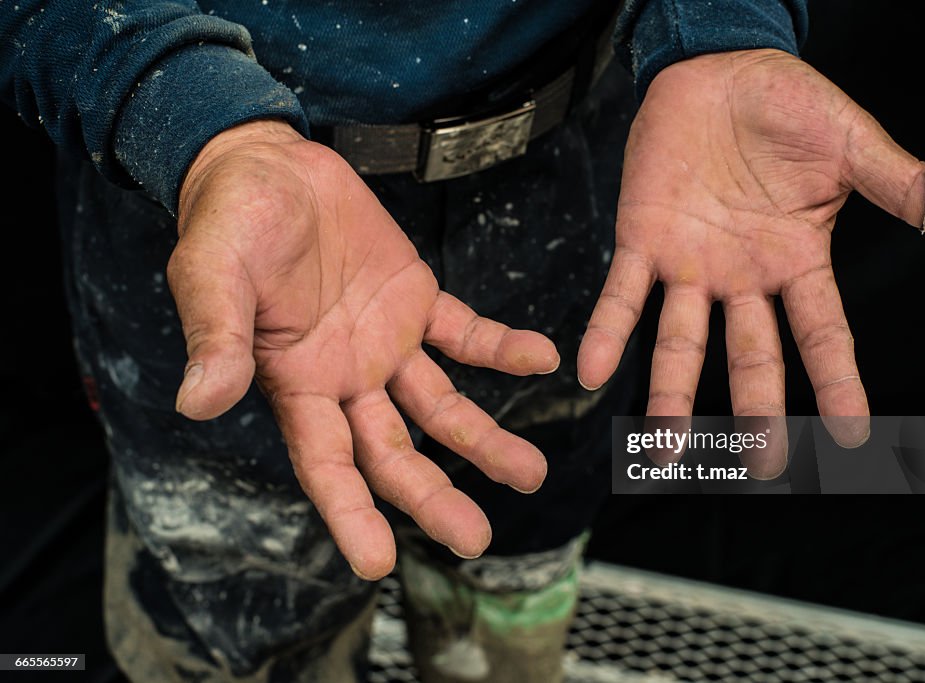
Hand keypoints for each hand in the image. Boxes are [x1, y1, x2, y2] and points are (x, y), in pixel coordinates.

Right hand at [169, 120, 557, 578]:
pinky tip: (541, 360)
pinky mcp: (416, 300)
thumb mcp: (212, 273)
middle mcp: (346, 377)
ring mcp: (386, 343)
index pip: (325, 463)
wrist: (269, 165)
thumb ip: (216, 337)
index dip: (350, 513)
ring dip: (484, 438)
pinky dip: (501, 348)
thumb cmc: (229, 220)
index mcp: (296, 382)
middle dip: (432, 495)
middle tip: (477, 537)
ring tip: (530, 472)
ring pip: (440, 406)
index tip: (379, 563)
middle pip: (393, 452)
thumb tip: (199, 402)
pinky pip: (465, 333)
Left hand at [577, 50, 924, 470]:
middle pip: (752, 355)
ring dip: (671, 395)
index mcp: (797, 261)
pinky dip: (607, 332)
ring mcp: (690, 265)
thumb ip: (895, 180)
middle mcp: (743, 277)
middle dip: (754, 410)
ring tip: (662, 451)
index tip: (853, 435)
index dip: (838, 383)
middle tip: (759, 464)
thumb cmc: (786, 105)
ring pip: (682, 342)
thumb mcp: (848, 142)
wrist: (716, 70)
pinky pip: (622, 295)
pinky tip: (591, 372)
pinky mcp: (641, 240)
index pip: (824, 333)